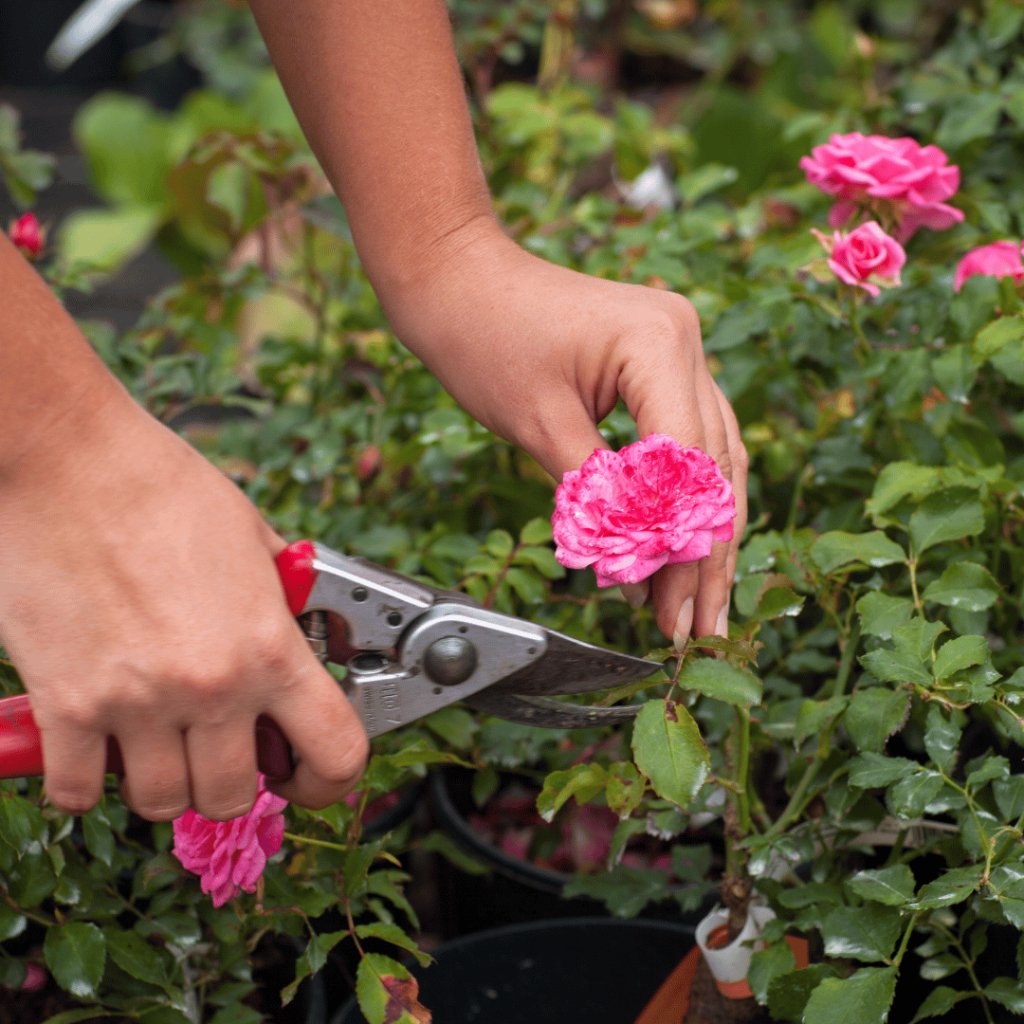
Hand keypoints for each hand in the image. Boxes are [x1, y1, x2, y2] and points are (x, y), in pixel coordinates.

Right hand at [0, 396, 367, 819]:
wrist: (70, 460)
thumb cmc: (163, 486)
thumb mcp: (255, 540)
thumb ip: (281, 602)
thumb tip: (300, 632)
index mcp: (270, 646)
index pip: (336, 753)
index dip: (329, 781)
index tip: (308, 777)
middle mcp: (212, 685)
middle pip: (233, 795)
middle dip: (229, 778)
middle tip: (215, 746)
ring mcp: (137, 702)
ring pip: (161, 802)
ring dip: (162, 781)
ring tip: (155, 740)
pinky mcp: (66, 705)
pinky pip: (78, 792)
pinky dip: (85, 781)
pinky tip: (93, 745)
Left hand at [385, 224, 747, 646]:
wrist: (457, 277)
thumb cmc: (482, 337)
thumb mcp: (539, 426)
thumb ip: (596, 498)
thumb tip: (636, 570)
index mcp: (659, 344)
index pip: (686, 465)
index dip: (679, 546)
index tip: (668, 610)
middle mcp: (685, 340)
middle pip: (712, 468)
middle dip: (702, 557)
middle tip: (698, 630)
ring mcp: (679, 349)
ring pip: (711, 460)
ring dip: (703, 536)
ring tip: (699, 608)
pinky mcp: (660, 364)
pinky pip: (687, 440)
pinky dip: (681, 498)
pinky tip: (682, 549)